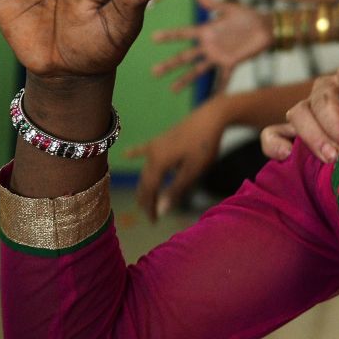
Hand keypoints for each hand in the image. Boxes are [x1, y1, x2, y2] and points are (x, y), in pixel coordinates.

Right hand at [125, 98, 227, 221]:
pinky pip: (145, 148)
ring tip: (145, 198)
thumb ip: (176, 190)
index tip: (153, 221)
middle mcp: (152, 154)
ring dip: (145, 184)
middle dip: (146, 199)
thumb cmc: (204, 145)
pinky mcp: (163, 138)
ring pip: (145, 169)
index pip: (149, 191)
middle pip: (145, 181)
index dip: (150, 207)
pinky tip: (126, 154)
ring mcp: (155, 145)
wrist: (211, 116)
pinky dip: (136, 153)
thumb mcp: (193, 171)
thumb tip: (160, 210)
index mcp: (158, 164)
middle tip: (151, 215)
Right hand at [151, 0, 273, 91]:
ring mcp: (218, 56)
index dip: (169, 36)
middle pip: (185, 56)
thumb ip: (213, 3)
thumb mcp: (230, 8)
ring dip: (185, 79)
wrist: (266, 27)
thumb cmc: (247, 15)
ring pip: (198, 70)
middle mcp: (208, 45)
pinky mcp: (231, 63)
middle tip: (153, 72)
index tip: (153, 38)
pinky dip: (218, 88)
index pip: (183, 34)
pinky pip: (223, 78)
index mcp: (206, 31)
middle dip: (170, 64)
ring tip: (172, 90)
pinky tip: (211, 100)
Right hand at [261, 60, 338, 162]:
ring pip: (297, 112)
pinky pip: (272, 133)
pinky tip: (287, 155)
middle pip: (323, 97)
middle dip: (336, 121)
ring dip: (313, 135)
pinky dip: (275, 143)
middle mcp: (326, 92)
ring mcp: (305, 111)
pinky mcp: (287, 133)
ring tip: (332, 157)